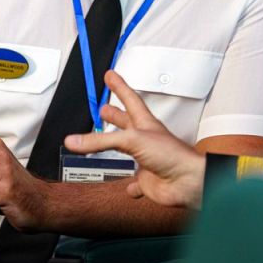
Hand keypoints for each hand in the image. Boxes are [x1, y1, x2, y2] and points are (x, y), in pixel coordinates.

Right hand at [65, 70, 205, 209]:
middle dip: (115, 115)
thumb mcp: (132, 139)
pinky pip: (137, 183)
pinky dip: (131, 185)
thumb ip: (101, 140)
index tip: (110, 75)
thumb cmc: (172, 154)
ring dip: (118, 146)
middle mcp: (146, 140)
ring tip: (106, 142)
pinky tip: (129, 187)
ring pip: (128, 151)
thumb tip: (74, 140)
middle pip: (126, 123)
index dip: (119, 86)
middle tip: (103, 108)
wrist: (188, 182)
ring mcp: (147, 160)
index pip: (129, 99)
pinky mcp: (148, 180)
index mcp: (145, 124)